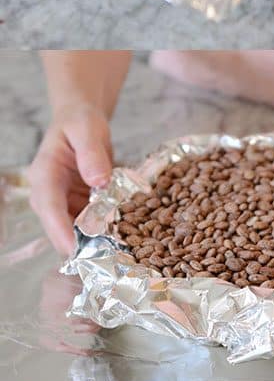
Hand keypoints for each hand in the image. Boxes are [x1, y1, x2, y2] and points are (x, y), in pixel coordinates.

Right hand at [28, 105, 112, 254]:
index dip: (60, 230)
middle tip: (105, 259)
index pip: (50, 206)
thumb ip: (91, 152)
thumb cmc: (80, 121)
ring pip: (72, 230)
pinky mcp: (74, 206)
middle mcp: (47, 193)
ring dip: (91, 241)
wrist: (80, 121)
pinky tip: (121, 236)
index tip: (74, 249)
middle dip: (78, 244)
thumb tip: (99, 180)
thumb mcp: (87, 128)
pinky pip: (85, 224)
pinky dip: (101, 231)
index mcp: (45, 173)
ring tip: (117, 252)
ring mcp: (61, 202)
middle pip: (58, 226)